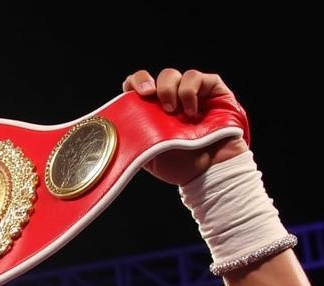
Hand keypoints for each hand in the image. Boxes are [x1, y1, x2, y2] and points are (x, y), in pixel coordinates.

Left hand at [122, 69, 248, 184]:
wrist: (210, 172)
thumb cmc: (182, 166)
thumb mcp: (148, 154)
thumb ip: (134, 139)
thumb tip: (112, 134)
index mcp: (152, 114)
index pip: (136, 89)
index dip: (133, 84)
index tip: (134, 94)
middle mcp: (170, 101)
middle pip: (152, 78)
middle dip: (145, 81)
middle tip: (148, 95)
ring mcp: (190, 93)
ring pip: (171, 75)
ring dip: (168, 90)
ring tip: (174, 113)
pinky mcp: (211, 88)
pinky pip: (195, 77)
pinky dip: (189, 91)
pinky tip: (191, 111)